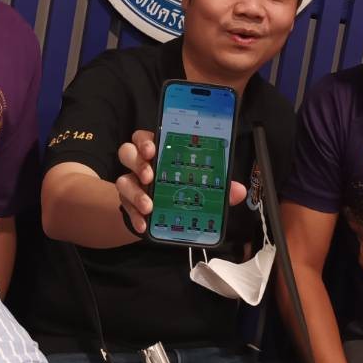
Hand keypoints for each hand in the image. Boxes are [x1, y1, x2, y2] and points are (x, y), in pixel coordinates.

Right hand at [116, 129, 245, 233]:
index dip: (145, 140)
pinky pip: (124, 207)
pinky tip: (144, 224)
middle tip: (150, 176)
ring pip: (123, 180)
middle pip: (127, 152)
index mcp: (158, 152)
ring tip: (149, 206)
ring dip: (136, 193)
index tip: (152, 148)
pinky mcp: (126, 203)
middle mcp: (141, 164)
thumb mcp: (200, 186)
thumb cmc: (181, 190)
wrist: (158, 213)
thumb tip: (239, 190)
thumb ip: (218, 186)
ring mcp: (131, 183)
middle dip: (138, 162)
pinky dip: (134, 216)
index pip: (145, 137)